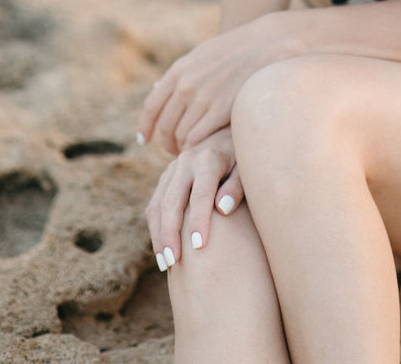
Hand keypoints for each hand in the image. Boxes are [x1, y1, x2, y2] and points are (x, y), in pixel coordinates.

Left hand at [137, 12, 291, 154]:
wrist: (266, 45)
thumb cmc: (235, 51)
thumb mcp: (201, 55)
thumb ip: (180, 74)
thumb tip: (156, 90)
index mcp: (179, 70)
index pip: (152, 106)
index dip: (146, 126)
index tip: (144, 140)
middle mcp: (186, 85)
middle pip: (165, 125)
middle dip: (166, 142)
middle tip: (172, 150)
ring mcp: (203, 98)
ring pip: (180, 135)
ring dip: (181, 147)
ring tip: (189, 151)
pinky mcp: (220, 110)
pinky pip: (197, 138)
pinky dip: (196, 147)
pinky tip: (202, 148)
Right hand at [144, 127, 242, 270]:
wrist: (228, 136)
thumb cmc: (243, 160)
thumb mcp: (246, 169)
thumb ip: (236, 187)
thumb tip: (223, 208)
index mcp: (209, 158)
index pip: (201, 193)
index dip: (199, 220)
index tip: (199, 246)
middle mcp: (187, 161)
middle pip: (172, 201)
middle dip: (171, 233)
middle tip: (174, 262)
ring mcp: (173, 169)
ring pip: (158, 205)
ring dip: (159, 235)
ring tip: (166, 263)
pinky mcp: (166, 178)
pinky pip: (154, 205)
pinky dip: (156, 229)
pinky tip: (162, 250)